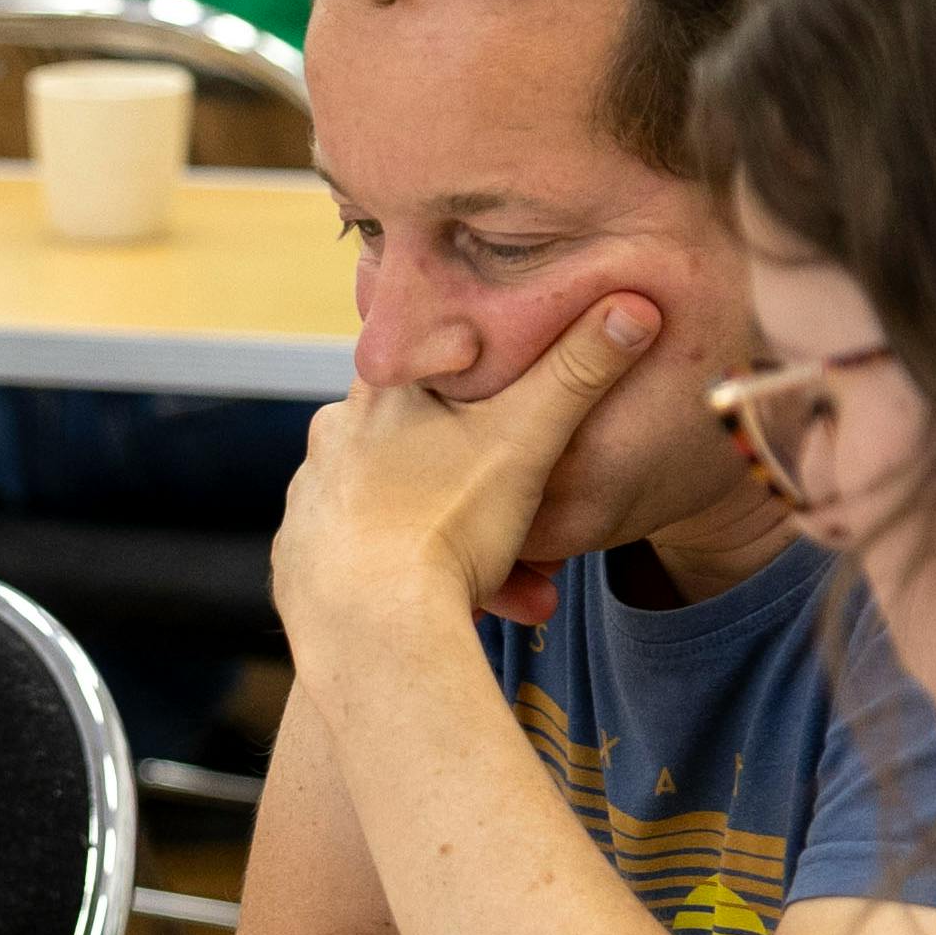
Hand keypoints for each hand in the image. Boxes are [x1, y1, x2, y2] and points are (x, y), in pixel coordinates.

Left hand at [270, 291, 654, 635]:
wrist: (368, 626)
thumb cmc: (444, 524)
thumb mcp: (527, 440)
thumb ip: (578, 373)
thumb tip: (631, 308)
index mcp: (375, 397)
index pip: (436, 369)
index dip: (489, 391)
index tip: (527, 420)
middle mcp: (330, 441)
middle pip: (435, 456)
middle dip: (502, 499)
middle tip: (549, 543)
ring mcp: (312, 503)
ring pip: (414, 516)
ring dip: (477, 553)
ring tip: (528, 593)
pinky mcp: (304, 561)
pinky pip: (378, 563)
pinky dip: (424, 583)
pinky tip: (469, 610)